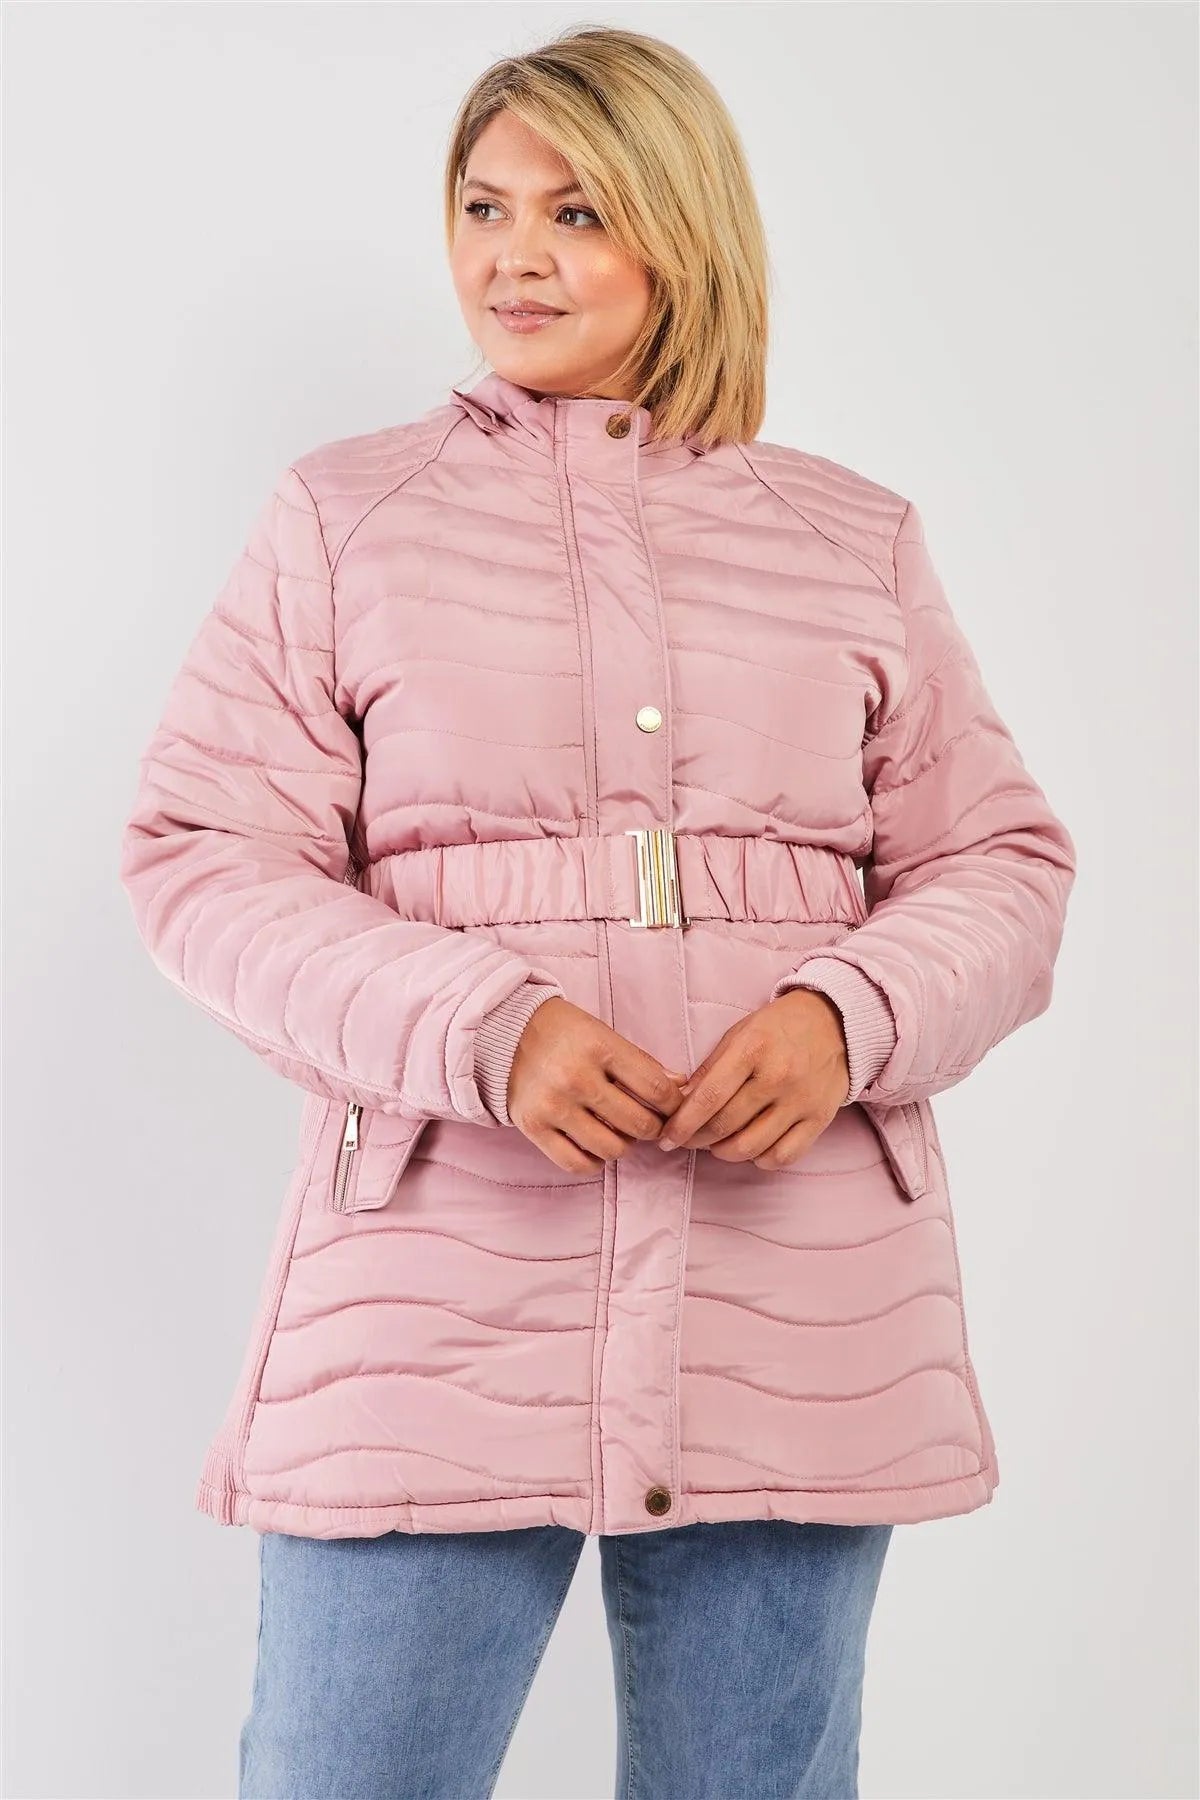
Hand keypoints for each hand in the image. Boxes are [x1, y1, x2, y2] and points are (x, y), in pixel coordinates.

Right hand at [507, 997, 690, 1173]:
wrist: (505, 1032)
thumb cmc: (564, 1033)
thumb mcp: (604, 1034)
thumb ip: (642, 1062)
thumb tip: (681, 1087)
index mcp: (599, 1047)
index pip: (656, 1089)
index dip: (673, 1105)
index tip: (672, 1107)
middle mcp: (576, 1077)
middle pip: (638, 1124)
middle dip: (652, 1128)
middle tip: (648, 1122)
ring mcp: (554, 1105)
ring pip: (611, 1149)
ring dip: (623, 1145)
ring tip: (618, 1131)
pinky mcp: (533, 1127)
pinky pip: (577, 1163)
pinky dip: (593, 1161)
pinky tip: (594, 1145)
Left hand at [655, 990, 849, 1168]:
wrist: (835, 1022)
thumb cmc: (778, 1027)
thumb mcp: (739, 1034)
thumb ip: (710, 1068)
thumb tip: (681, 1104)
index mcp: (753, 1049)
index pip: (709, 1097)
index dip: (682, 1124)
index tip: (666, 1138)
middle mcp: (779, 1076)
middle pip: (725, 1125)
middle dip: (697, 1140)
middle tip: (688, 1140)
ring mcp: (801, 1100)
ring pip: (751, 1147)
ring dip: (724, 1152)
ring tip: (716, 1144)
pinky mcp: (820, 1118)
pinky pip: (783, 1156)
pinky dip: (760, 1159)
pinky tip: (751, 1148)